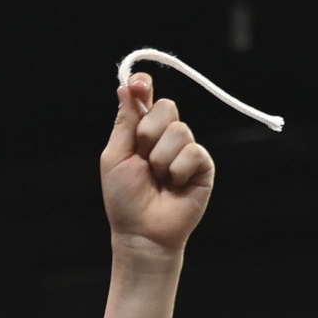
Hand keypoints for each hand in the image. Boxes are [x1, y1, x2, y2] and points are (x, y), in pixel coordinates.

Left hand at [101, 73, 213, 259]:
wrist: (142, 232)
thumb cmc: (125, 199)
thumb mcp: (115, 157)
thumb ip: (124, 122)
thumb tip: (127, 87)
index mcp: (141, 131)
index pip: (146, 97)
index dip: (144, 86)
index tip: (139, 85)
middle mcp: (164, 136)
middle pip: (166, 106)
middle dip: (149, 132)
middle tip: (143, 159)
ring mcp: (185, 149)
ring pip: (179, 130)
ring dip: (161, 158)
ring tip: (158, 179)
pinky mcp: (202, 165)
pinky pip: (192, 152)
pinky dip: (177, 171)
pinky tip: (174, 186)